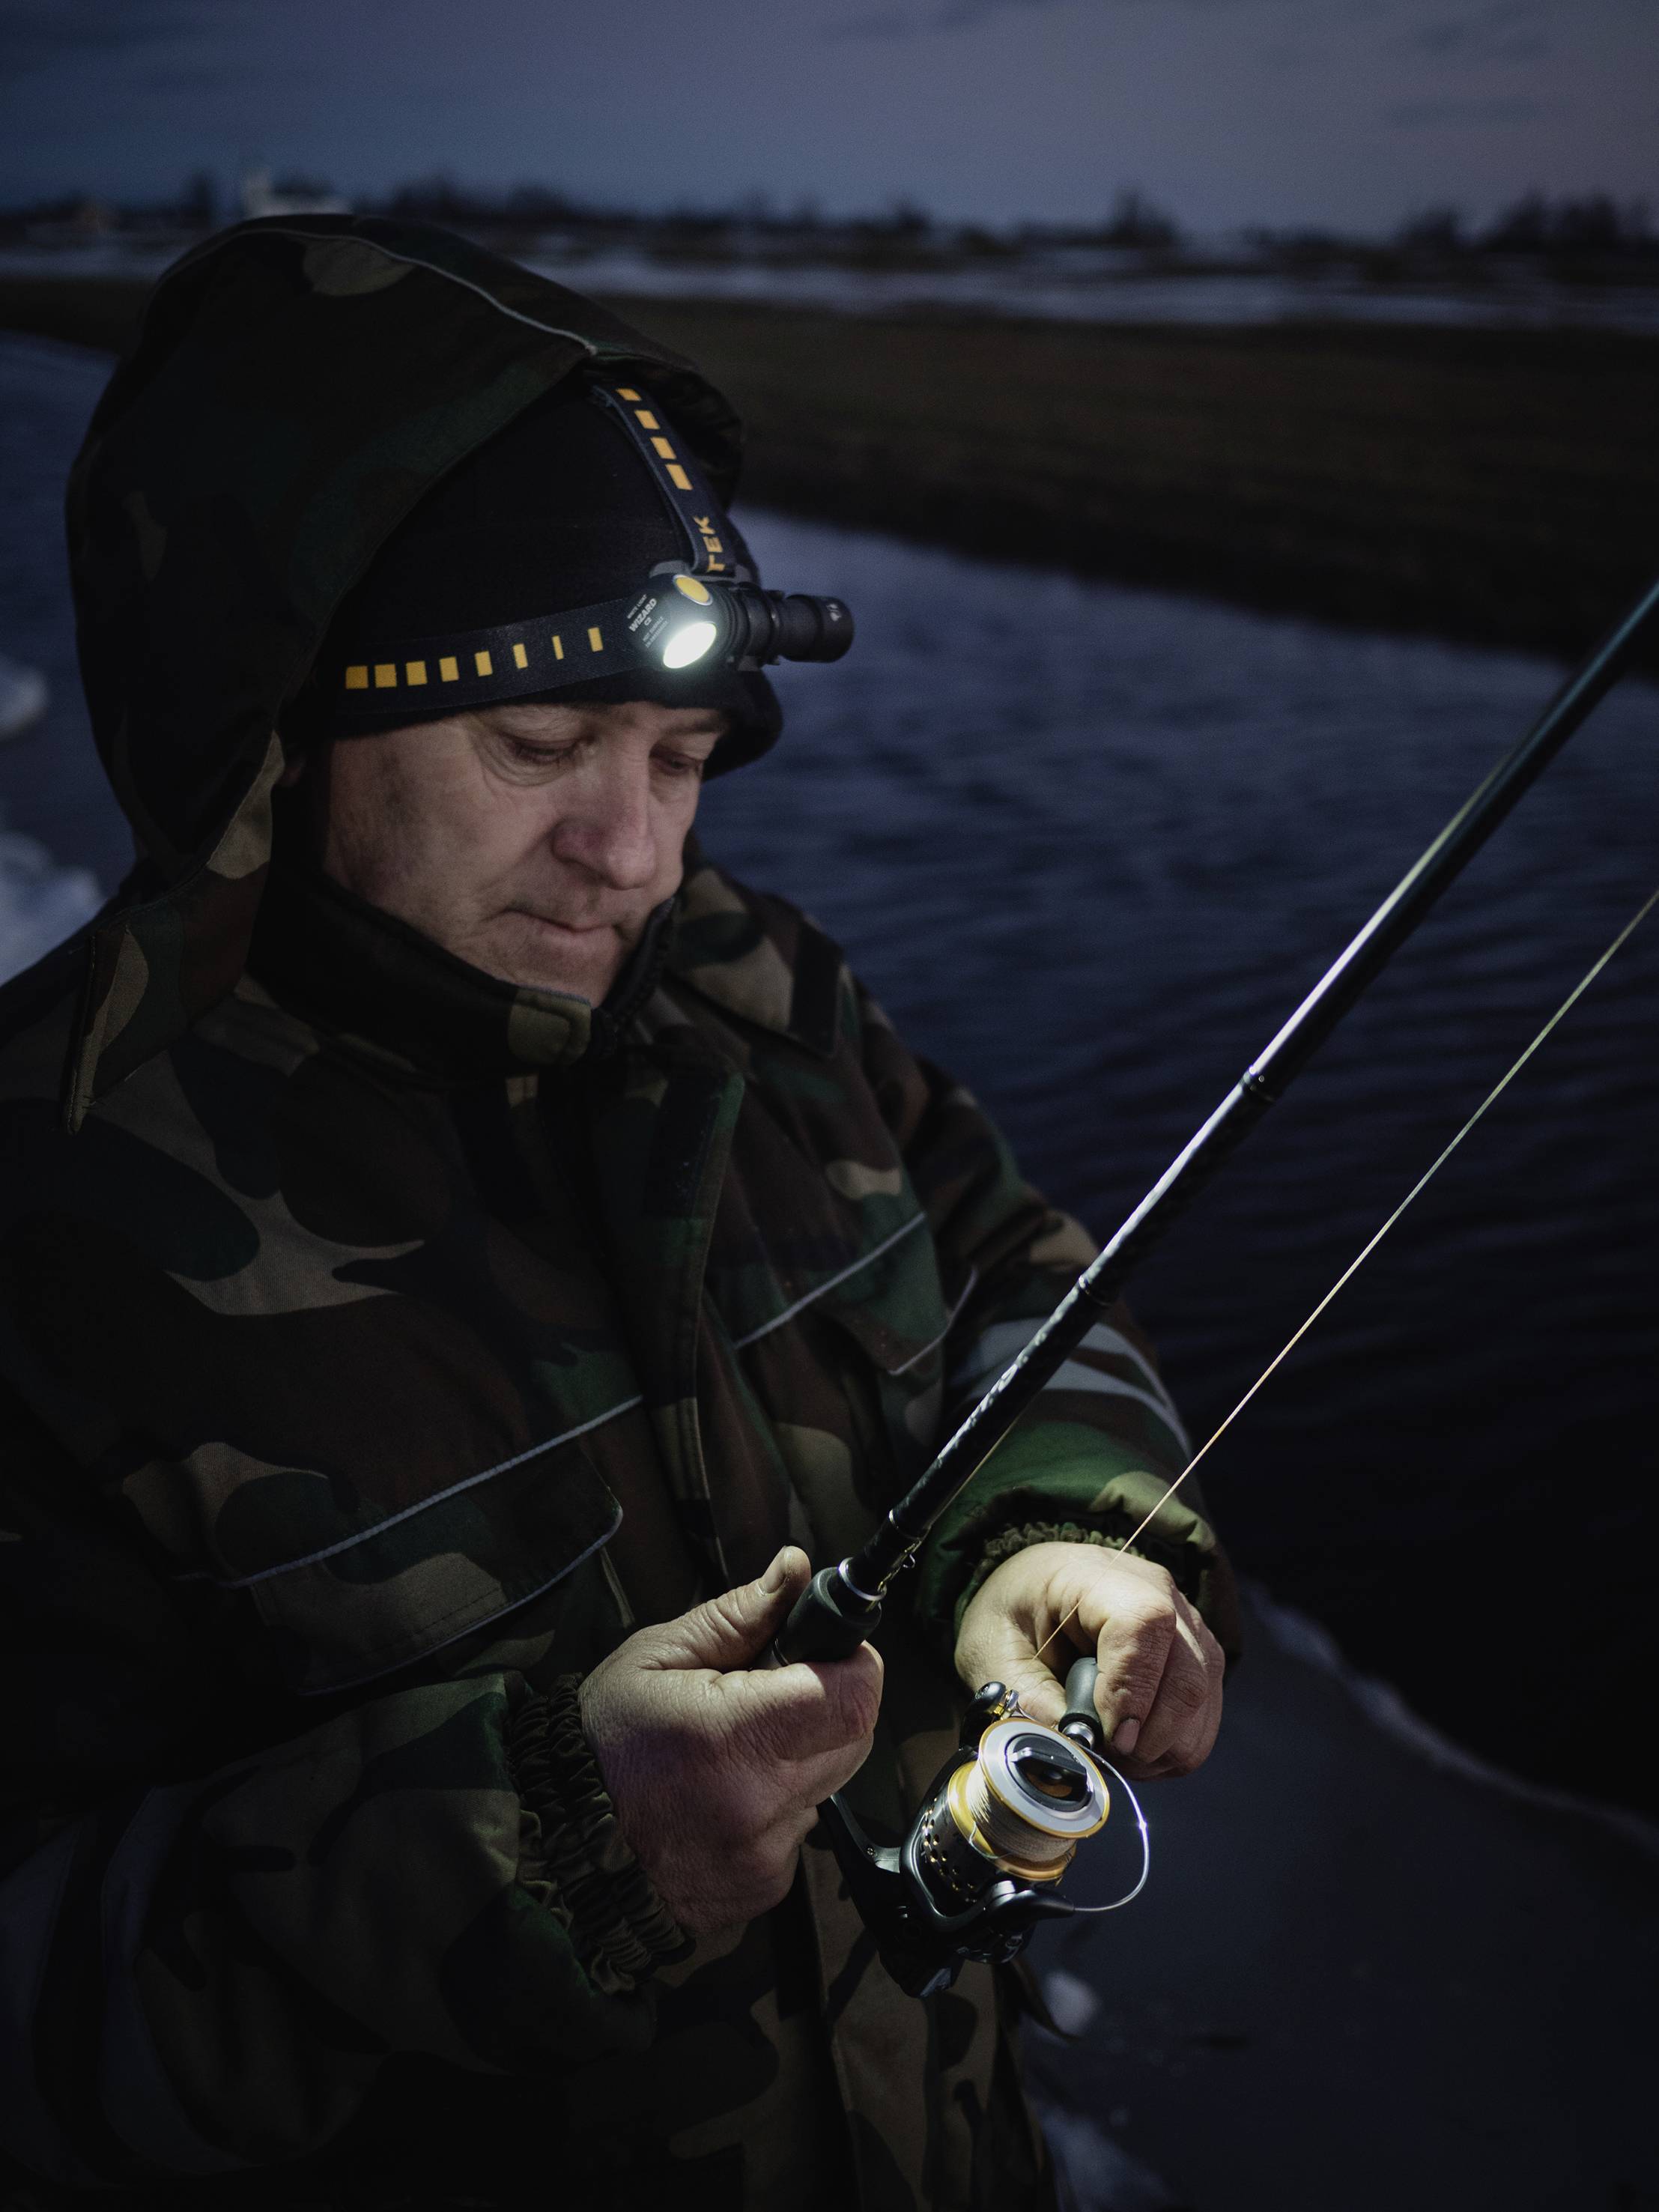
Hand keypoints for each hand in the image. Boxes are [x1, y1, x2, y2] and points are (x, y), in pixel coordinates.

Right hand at [578, 1546, 882, 1936]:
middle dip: (829, 1706)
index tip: (827, 1653)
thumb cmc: (603, 1741)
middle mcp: (759, 1805)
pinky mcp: (764, 1888)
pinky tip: (723, 1799)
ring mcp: (764, 1857)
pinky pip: (799, 1830)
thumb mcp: (656, 1656)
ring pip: (828, 1785)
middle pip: (854, 1740)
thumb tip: (797, 1570)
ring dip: (799, 1760)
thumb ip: (738, 1615)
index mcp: (733, 1737)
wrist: (560, 1844)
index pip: (853, 1697)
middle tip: (770, 1697)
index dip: (853, 1665)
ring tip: (733, 1753)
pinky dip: (777, 1809)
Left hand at [954, 1541, 1222, 1779]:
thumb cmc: (1014, 1616)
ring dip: (1161, 1747)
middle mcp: (1158, 1592)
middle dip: (1148, 1737)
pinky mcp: (1200, 1656)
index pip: (1143, 1623)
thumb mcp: (995, 1655)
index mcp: (1095, 1576)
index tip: (1108, 1737)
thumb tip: (1073, 1750)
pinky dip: (1173, 1747)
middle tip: (1105, 1756)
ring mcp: (1187, 1623)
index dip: (1133, 1689)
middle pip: (1187, 1674)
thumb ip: (1031, 1701)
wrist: (1036, 1592)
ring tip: (1113, 1751)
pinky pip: (1205, 1716)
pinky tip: (1133, 1744)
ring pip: (1201, 1702)